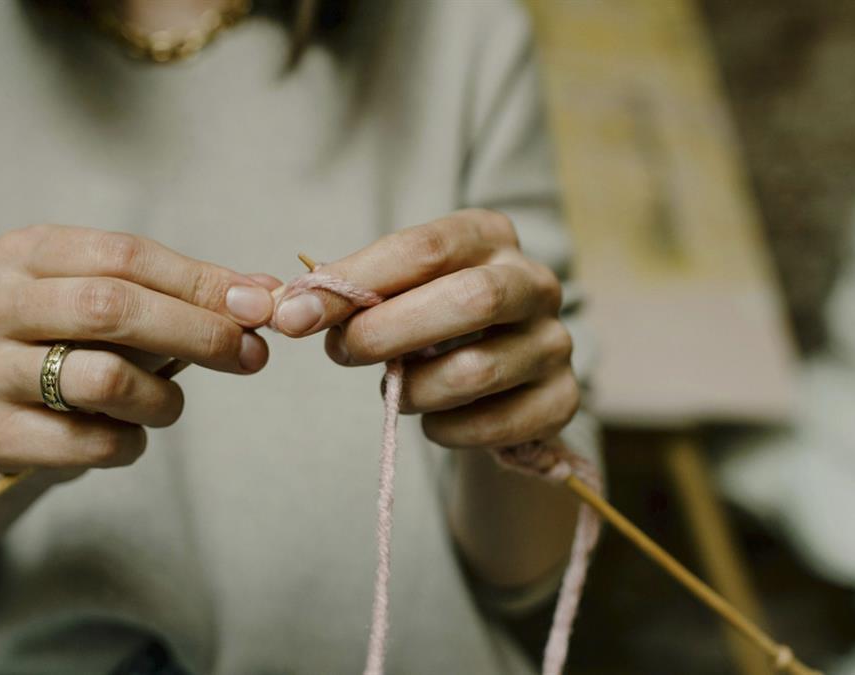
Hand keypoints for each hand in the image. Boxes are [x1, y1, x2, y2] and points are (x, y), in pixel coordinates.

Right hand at [0, 224, 275, 478]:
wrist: (16, 420)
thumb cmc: (84, 348)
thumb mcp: (131, 307)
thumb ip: (194, 295)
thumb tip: (269, 295)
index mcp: (26, 252)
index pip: (126, 255)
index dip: (200, 281)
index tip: (261, 307)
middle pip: (110, 307)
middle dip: (196, 332)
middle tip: (250, 355)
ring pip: (102, 379)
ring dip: (164, 398)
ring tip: (170, 403)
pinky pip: (91, 442)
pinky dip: (131, 442)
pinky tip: (130, 434)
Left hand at [273, 209, 578, 449]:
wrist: (497, 378)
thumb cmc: (431, 320)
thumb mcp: (394, 292)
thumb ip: (350, 294)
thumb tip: (292, 309)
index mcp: (489, 236)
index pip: (424, 248)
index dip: (355, 281)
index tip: (294, 314)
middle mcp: (534, 283)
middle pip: (470, 301)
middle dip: (388, 332)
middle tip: (340, 353)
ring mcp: (554, 342)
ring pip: (477, 370)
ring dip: (413, 388)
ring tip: (391, 389)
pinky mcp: (562, 400)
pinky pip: (497, 424)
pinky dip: (447, 428)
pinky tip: (431, 420)